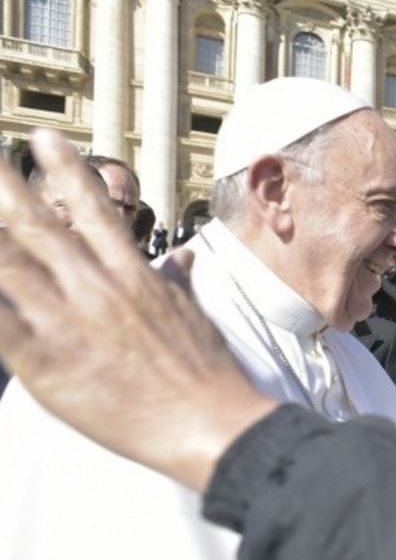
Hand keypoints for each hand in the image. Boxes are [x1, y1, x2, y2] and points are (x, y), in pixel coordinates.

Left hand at [0, 129, 274, 491]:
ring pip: (5, 264)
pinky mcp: (44, 363)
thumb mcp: (194, 315)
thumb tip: (185, 254)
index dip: (65, 170)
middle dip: (2, 187)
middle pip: (36, 225)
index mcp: (132, 276)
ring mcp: (67, 323)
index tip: (43, 138)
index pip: (93, 209)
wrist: (210, 421)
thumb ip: (177, 280)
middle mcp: (96, 289)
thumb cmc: (207, 374)